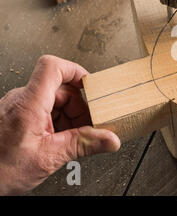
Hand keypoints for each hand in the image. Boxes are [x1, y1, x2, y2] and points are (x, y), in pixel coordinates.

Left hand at [0, 55, 119, 194]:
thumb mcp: (49, 158)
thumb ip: (83, 145)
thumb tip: (109, 139)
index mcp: (28, 104)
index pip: (53, 67)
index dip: (75, 71)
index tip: (91, 85)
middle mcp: (21, 100)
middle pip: (61, 88)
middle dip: (79, 107)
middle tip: (89, 126)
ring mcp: (18, 107)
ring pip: (54, 101)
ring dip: (69, 117)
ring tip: (72, 138)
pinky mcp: (17, 116)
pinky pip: (44, 110)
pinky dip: (57, 122)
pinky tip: (59, 140)